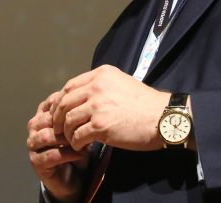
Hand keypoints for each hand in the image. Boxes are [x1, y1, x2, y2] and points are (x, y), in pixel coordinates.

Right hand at [27, 92, 88, 201]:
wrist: (74, 174)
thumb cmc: (76, 147)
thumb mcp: (78, 127)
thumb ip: (77, 114)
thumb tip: (87, 103)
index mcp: (42, 114)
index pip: (51, 104)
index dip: (68, 108)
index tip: (85, 113)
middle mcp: (34, 128)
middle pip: (46, 120)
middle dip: (66, 124)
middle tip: (84, 128)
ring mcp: (33, 145)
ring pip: (46, 137)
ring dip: (66, 139)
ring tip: (82, 142)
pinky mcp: (36, 162)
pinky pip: (50, 155)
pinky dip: (67, 154)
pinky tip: (81, 154)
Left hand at [51, 65, 169, 151]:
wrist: (163, 117)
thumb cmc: (145, 103)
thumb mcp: (121, 83)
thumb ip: (101, 86)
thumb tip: (82, 97)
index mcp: (101, 74)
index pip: (70, 85)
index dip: (61, 100)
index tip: (59, 111)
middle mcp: (97, 86)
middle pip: (65, 102)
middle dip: (58, 117)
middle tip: (59, 128)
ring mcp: (97, 106)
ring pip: (68, 119)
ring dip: (67, 132)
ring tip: (72, 139)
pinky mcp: (101, 125)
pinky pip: (78, 135)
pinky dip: (76, 143)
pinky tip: (82, 146)